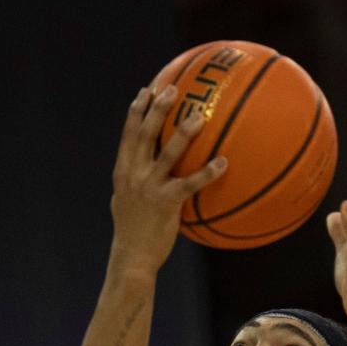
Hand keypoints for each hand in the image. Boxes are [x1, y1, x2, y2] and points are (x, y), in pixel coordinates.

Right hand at [110, 84, 227, 275]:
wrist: (132, 256)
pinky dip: (207, 173)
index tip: (147, 90)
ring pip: (167, 153)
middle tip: (173, 89)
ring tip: (199, 116)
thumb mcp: (125, 200)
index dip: (137, 110)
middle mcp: (134, 174)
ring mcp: (149, 187)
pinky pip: (190, 184)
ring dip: (183, 132)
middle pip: (145, 133)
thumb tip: (145, 170)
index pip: (129, 133)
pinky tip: (223, 163)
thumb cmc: (133, 231)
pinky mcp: (166, 203)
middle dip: (158, 108)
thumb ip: (134, 181)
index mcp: (123, 170)